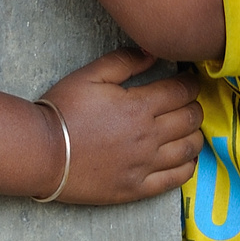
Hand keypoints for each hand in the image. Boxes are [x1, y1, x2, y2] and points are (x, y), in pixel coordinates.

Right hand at [39, 48, 202, 203]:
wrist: (44, 151)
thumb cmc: (65, 109)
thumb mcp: (90, 75)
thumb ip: (124, 61)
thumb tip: (153, 52)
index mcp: (139, 106)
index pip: (181, 91)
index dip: (190, 82)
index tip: (189, 79)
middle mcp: (149, 136)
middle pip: (190, 119)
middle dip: (195, 106)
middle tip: (189, 101)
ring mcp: (146, 165)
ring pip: (189, 149)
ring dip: (195, 134)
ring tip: (190, 128)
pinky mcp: (138, 188)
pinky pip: (177, 179)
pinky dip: (189, 166)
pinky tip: (187, 158)